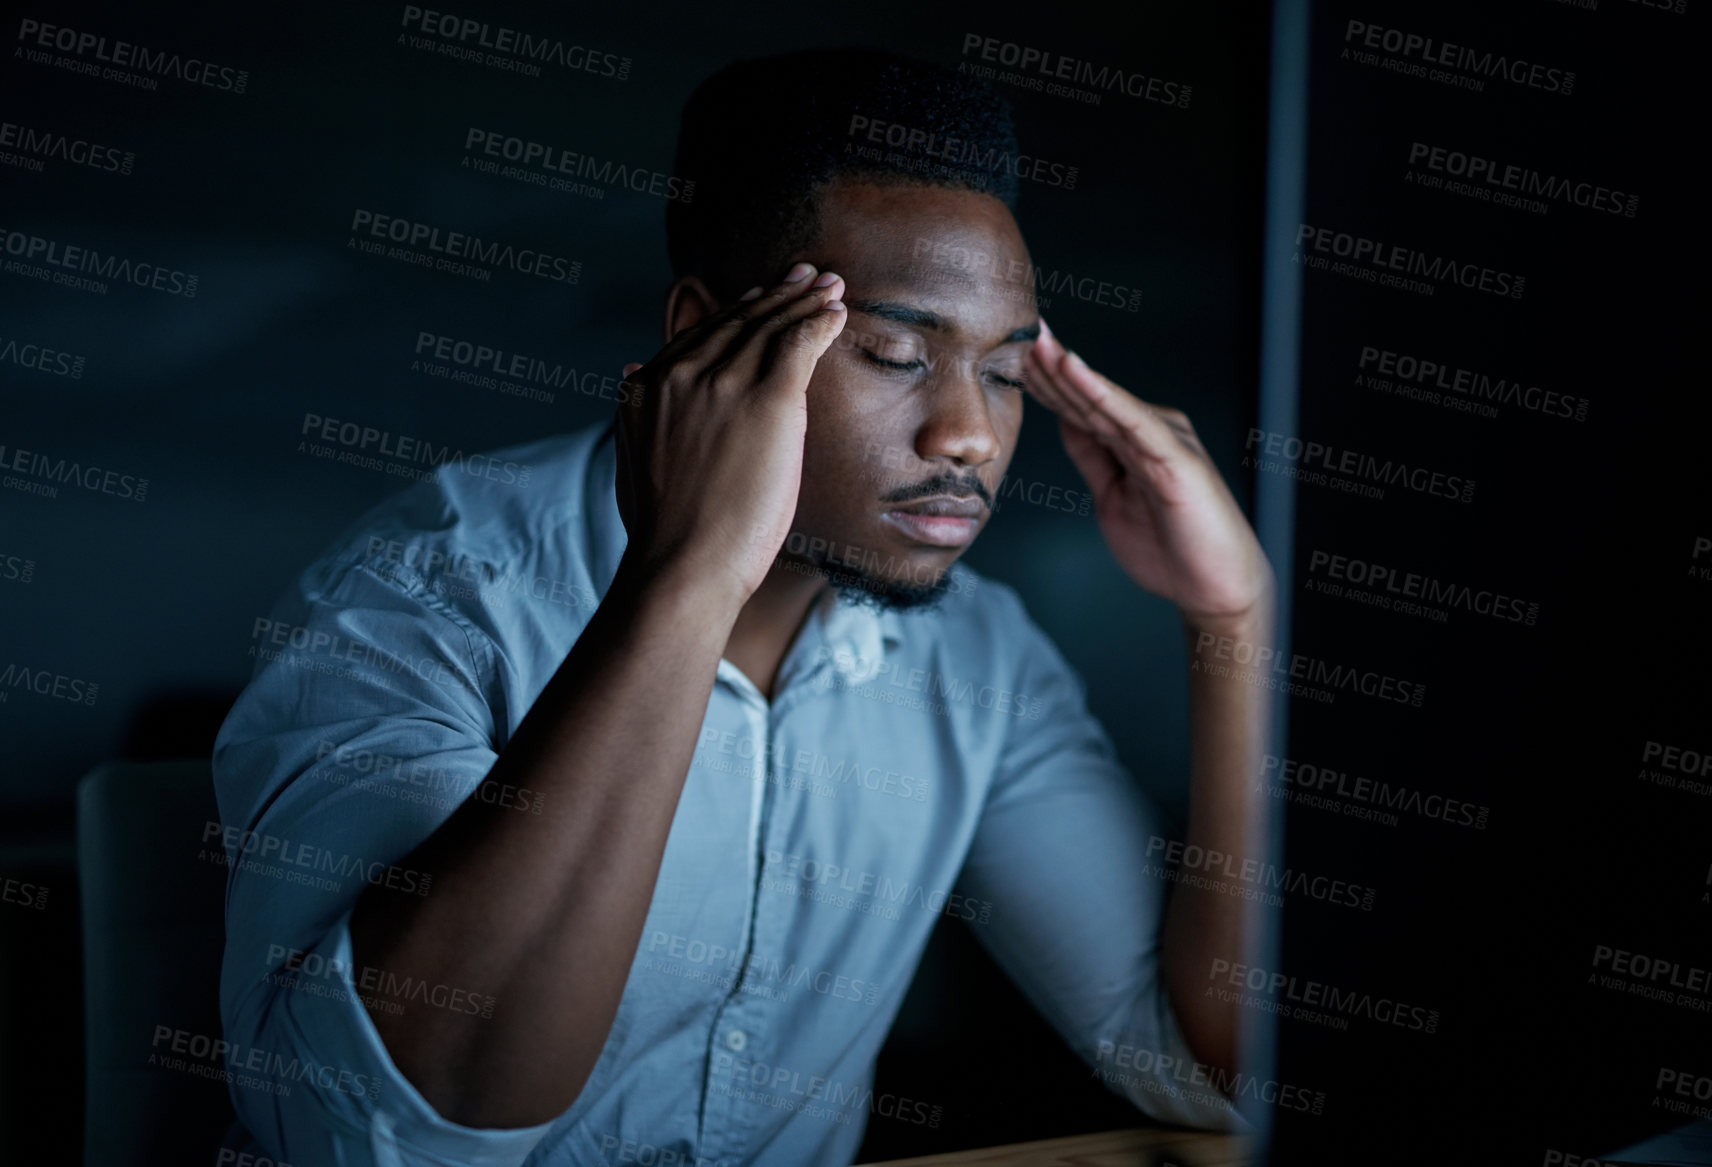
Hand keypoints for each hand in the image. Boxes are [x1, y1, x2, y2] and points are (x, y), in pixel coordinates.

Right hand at [613, 263, 846, 606]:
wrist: (682, 566)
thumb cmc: (663, 533)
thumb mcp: (633, 459)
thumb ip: (639, 413)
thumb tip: (630, 371)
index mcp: (645, 388)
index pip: (699, 336)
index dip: (736, 312)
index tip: (759, 297)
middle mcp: (679, 375)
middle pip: (737, 323)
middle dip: (776, 296)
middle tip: (805, 276)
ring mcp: (722, 384)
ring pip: (770, 327)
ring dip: (805, 302)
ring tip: (830, 287)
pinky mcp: (767, 400)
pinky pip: (800, 344)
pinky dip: (819, 322)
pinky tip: (837, 312)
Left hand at [1023, 318, 1272, 632]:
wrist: (1216, 588)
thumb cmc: (1170, 546)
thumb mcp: (1110, 495)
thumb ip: (1091, 456)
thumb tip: (1064, 420)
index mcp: (1133, 441)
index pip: (1080, 407)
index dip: (1045, 383)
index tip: (1010, 357)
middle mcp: (1149, 431)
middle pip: (1089, 396)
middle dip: (1051, 366)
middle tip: (1017, 330)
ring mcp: (1163, 440)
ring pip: (1105, 400)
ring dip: (1069, 370)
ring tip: (1038, 341)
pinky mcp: (1175, 457)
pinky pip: (1131, 420)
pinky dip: (1101, 392)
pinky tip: (1074, 368)